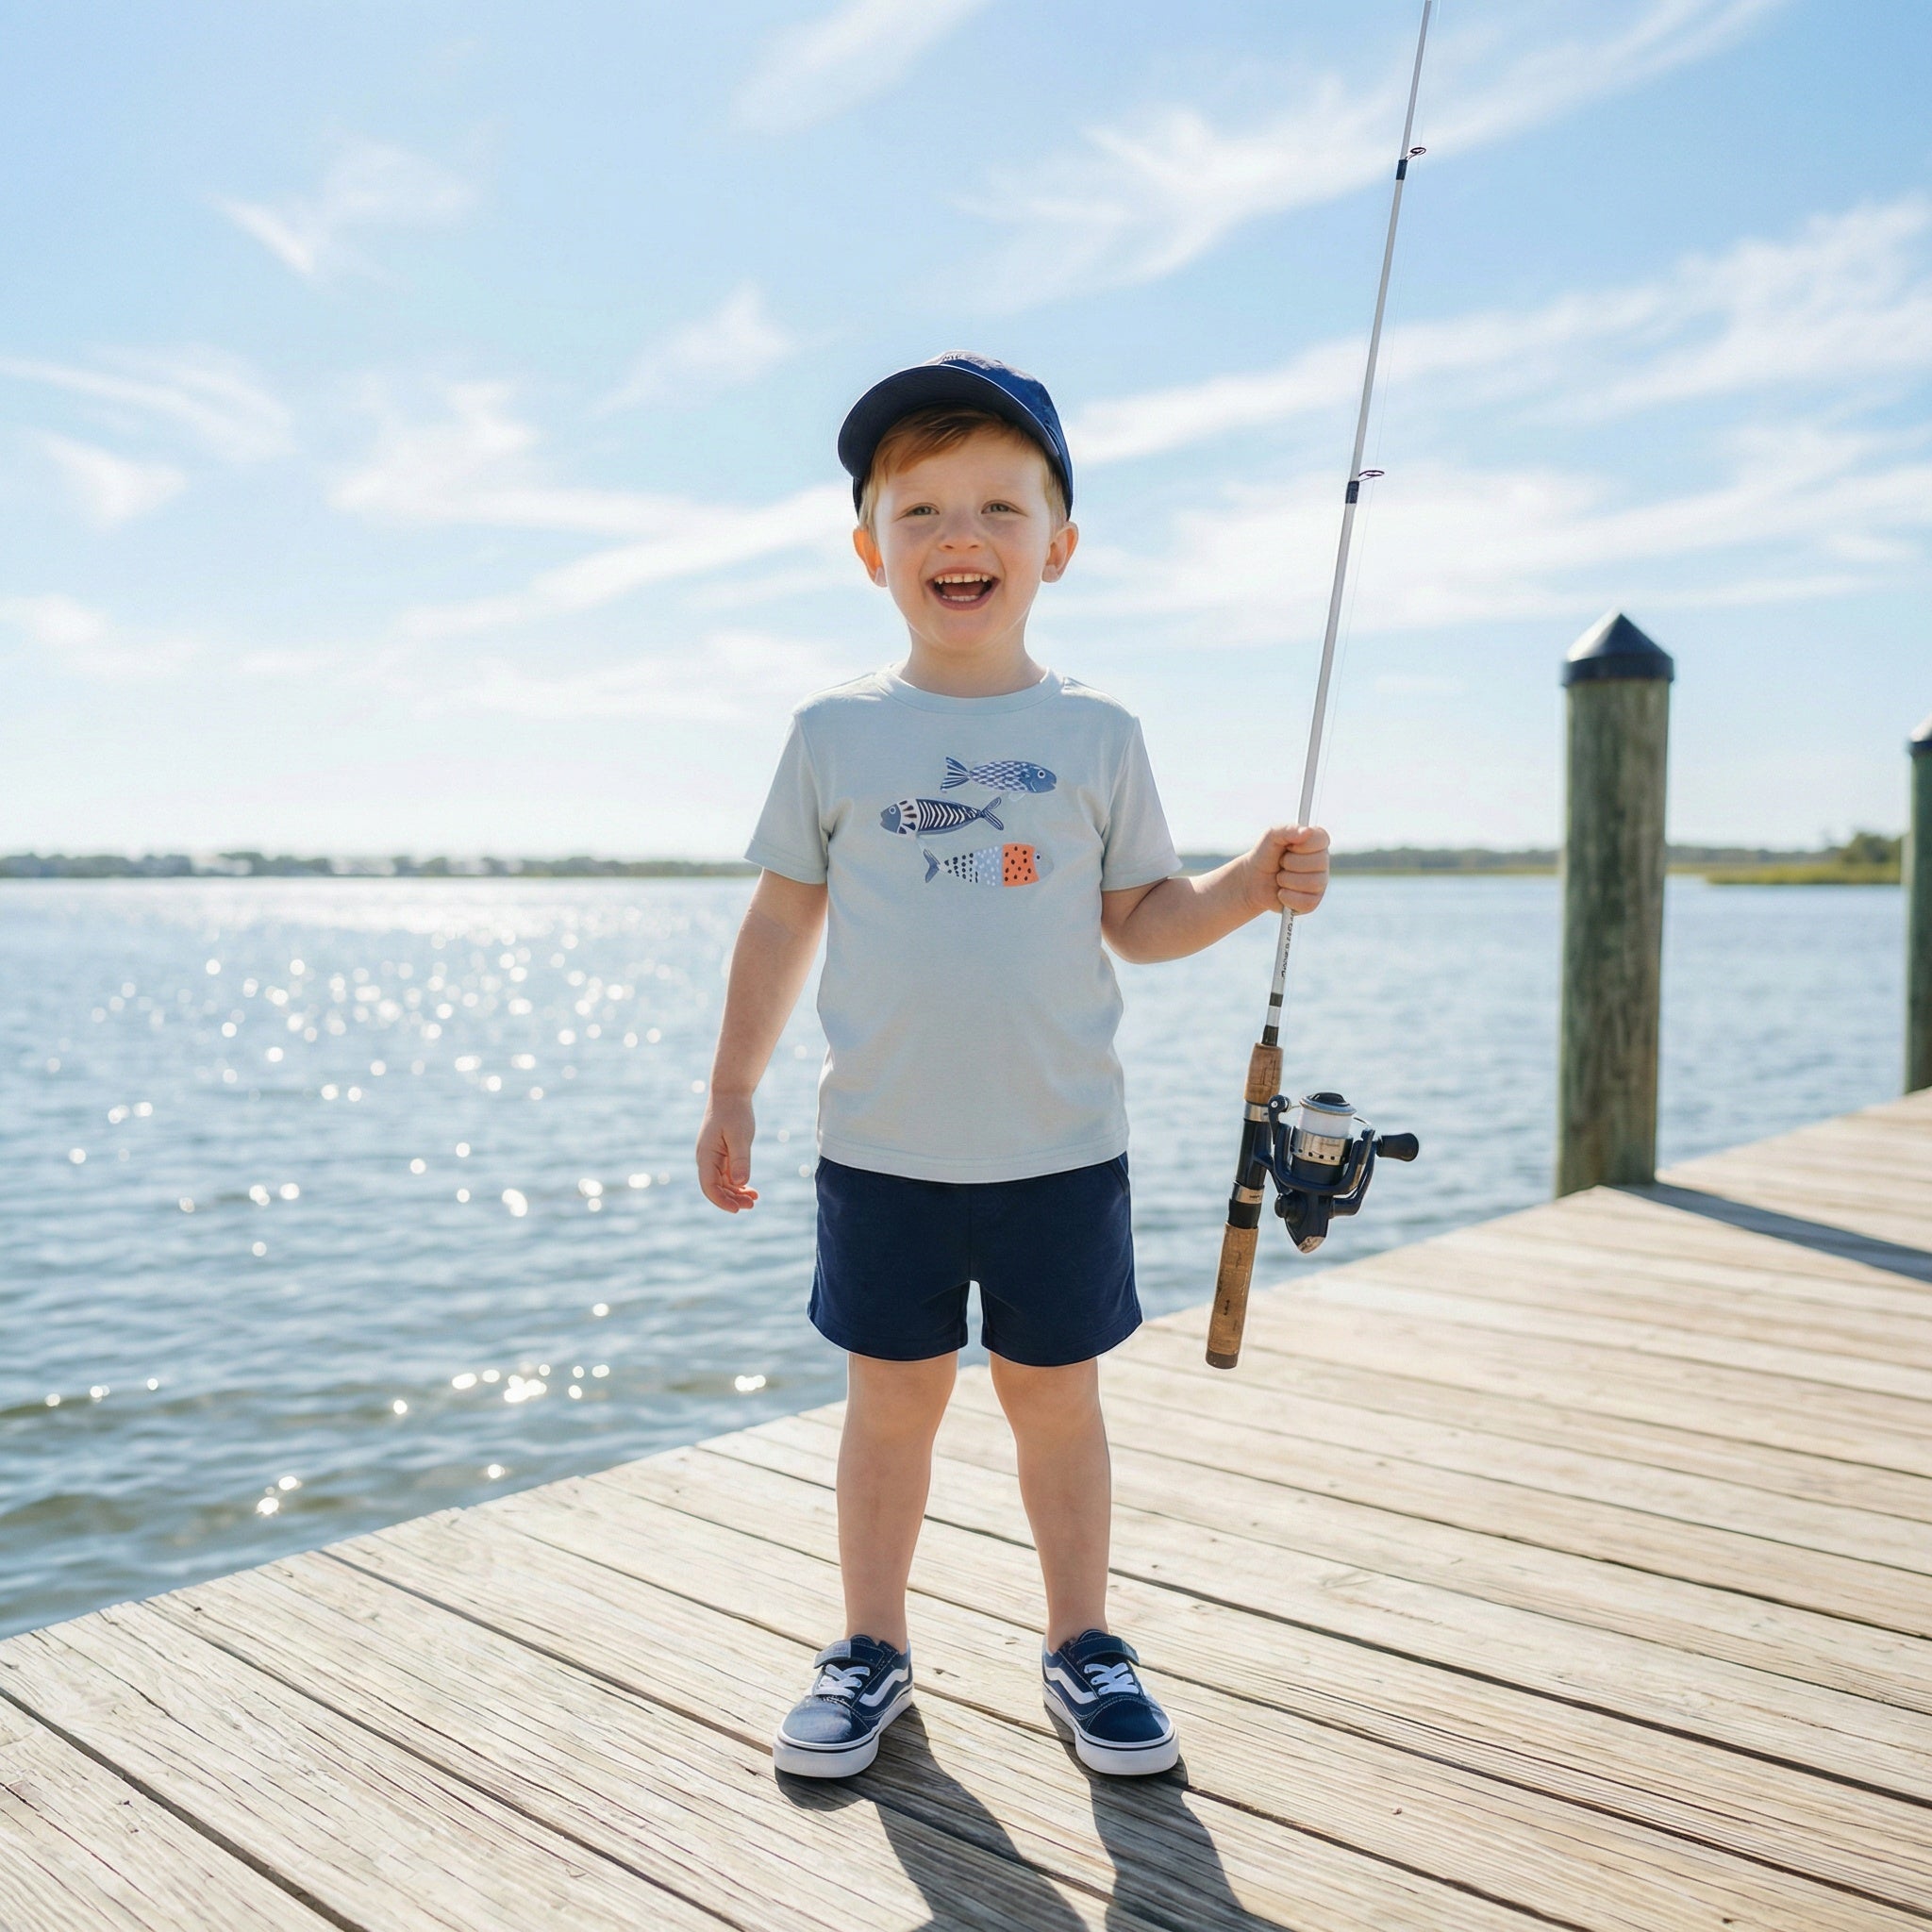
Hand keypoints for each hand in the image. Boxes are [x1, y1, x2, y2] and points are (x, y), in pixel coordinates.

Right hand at [696, 1091, 758, 1211]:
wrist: (731, 1094)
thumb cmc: (735, 1112)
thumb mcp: (740, 1136)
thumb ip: (740, 1159)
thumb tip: (740, 1183)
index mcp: (706, 1155)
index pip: (709, 1186)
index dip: (722, 1201)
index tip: (737, 1209)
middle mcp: (706, 1159)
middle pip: (715, 1188)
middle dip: (731, 1200)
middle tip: (752, 1205)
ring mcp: (713, 1158)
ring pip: (722, 1183)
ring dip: (736, 1194)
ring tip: (754, 1200)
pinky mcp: (721, 1155)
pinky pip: (727, 1175)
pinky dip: (738, 1184)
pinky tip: (751, 1189)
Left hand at [1248, 823, 1330, 915]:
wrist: (1253, 880)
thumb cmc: (1265, 855)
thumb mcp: (1271, 837)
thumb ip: (1287, 830)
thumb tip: (1307, 831)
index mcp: (1317, 843)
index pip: (1321, 840)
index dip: (1301, 845)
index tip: (1288, 846)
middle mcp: (1323, 862)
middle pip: (1317, 862)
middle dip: (1290, 863)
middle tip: (1281, 863)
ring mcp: (1320, 883)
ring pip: (1311, 883)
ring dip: (1286, 880)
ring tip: (1280, 877)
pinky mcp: (1313, 902)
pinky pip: (1306, 902)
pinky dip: (1287, 897)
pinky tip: (1282, 892)